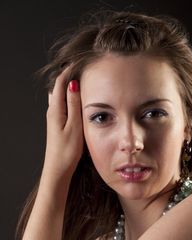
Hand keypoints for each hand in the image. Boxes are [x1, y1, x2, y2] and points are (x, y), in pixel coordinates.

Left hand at [42, 68, 83, 182]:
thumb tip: (73, 84)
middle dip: (68, 76)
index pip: (61, 83)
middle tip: (81, 69)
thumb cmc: (67, 151)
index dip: (69, 70)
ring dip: (68, 87)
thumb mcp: (74, 126)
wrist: (58, 169)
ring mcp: (54, 118)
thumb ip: (74, 105)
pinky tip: (76, 100)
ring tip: (80, 81)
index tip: (79, 61)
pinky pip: (62, 105)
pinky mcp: (57, 124)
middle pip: (59, 87)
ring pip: (60, 96)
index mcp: (56, 110)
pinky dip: (68, 98)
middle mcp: (53, 111)